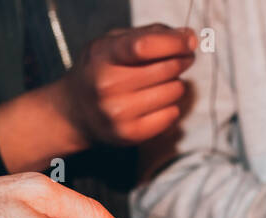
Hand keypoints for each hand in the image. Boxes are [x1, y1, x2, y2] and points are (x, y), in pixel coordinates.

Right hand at [57, 24, 195, 146]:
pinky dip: (171, 106)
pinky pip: (171, 115)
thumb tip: (188, 37)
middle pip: (165, 70)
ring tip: (162, 82)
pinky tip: (158, 102)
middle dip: (181, 61)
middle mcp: (108, 86)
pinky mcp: (131, 134)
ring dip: (175, 84)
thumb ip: (148, 35)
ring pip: (173, 92)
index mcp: (103, 56)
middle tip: (183, 59)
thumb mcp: (113, 42)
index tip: (189, 42)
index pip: (144, 46)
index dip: (173, 43)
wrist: (76, 111)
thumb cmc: (100, 70)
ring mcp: (119, 113)